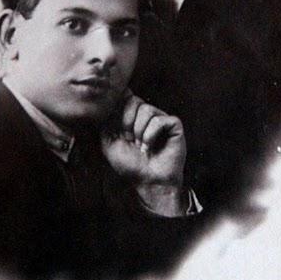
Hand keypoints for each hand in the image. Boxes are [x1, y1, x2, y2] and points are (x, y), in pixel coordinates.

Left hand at [101, 92, 186, 215]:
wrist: (148, 182)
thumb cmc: (130, 165)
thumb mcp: (109, 142)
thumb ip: (106, 121)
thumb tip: (107, 102)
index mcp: (132, 115)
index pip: (124, 97)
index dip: (119, 110)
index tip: (119, 130)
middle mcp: (147, 114)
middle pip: (134, 100)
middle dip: (127, 123)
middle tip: (131, 141)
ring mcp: (161, 118)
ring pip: (147, 109)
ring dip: (140, 133)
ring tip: (142, 146)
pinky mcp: (174, 125)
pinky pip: (159, 120)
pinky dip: (151, 135)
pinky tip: (151, 147)